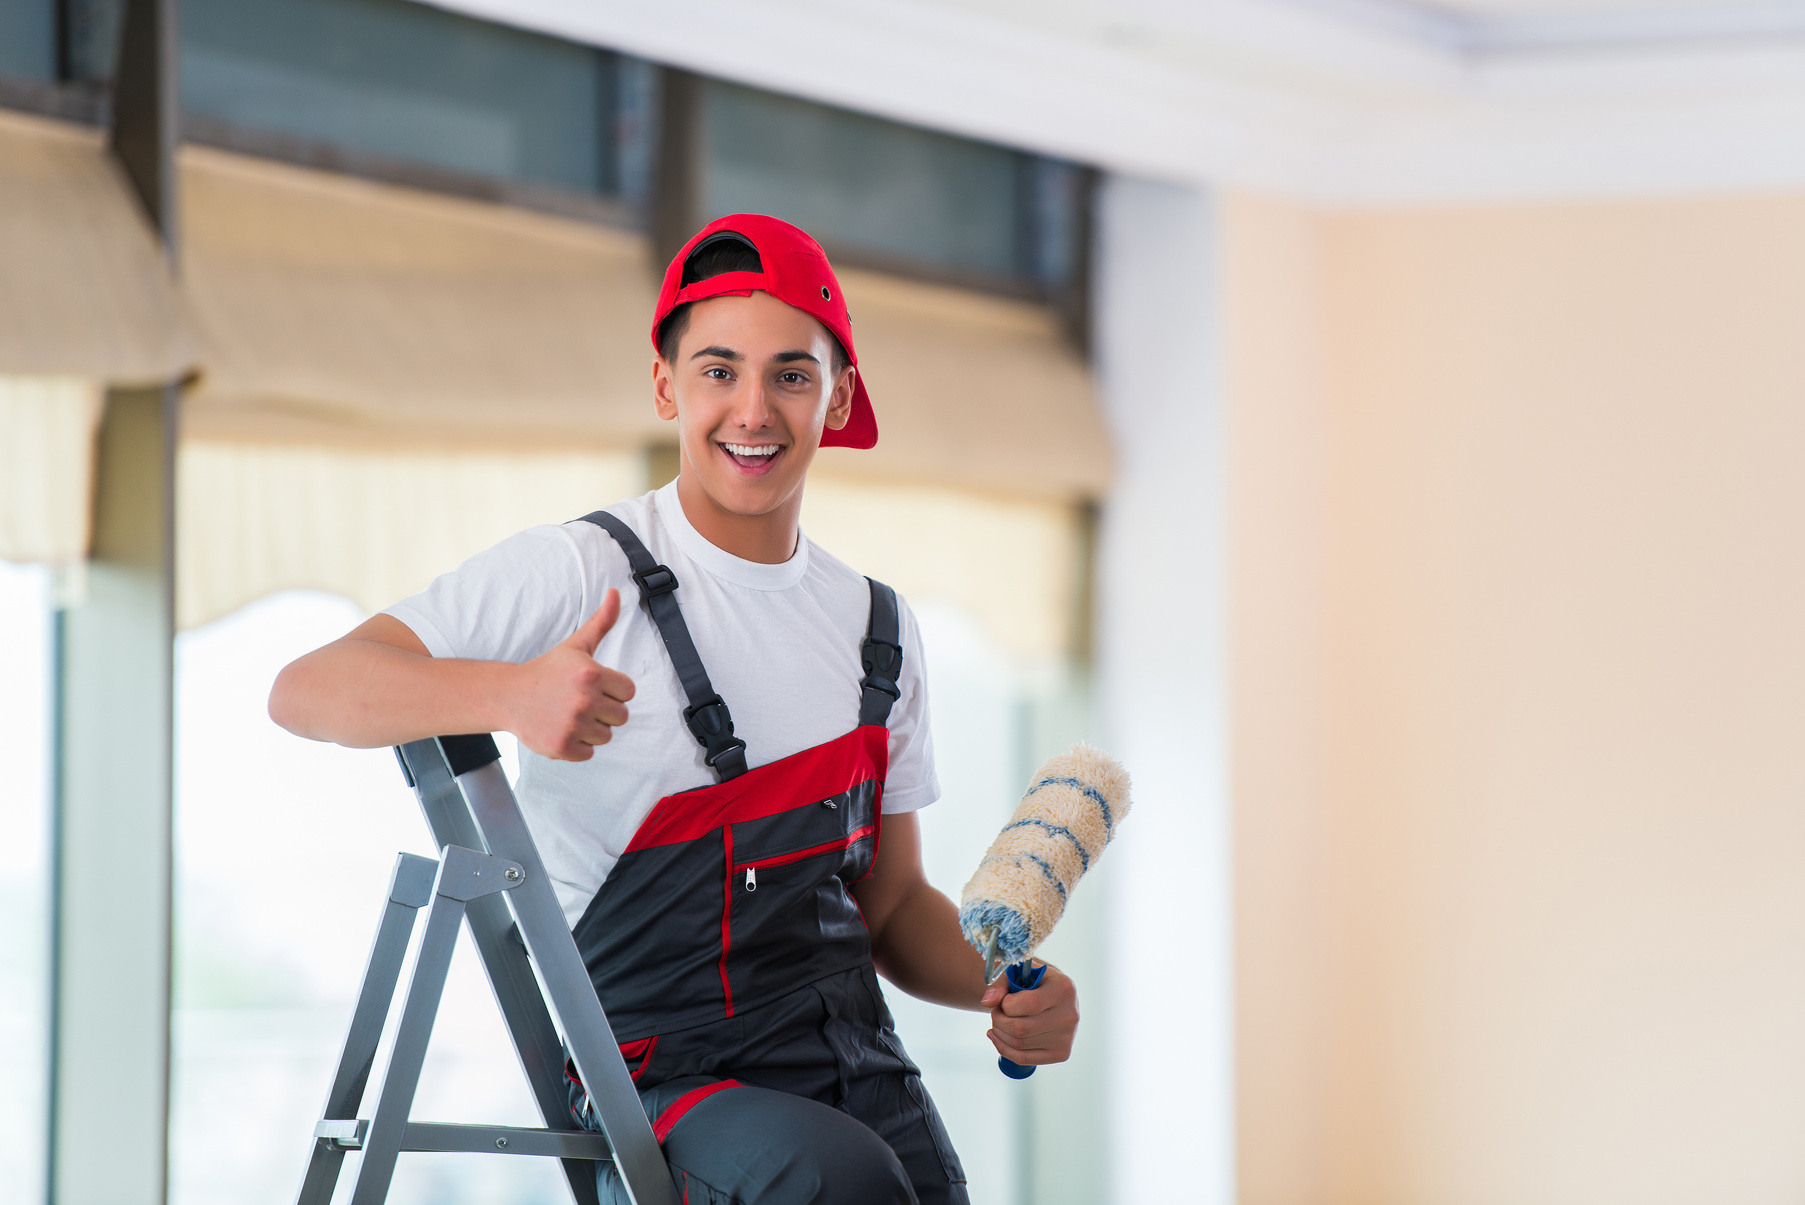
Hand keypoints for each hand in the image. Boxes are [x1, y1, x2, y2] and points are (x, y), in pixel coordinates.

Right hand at [506, 589, 635, 760]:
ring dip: (592, 728)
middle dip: (604, 710)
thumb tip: (615, 592)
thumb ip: (602, 622)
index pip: (629, 692)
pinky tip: (561, 728)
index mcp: (591, 674)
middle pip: (621, 716)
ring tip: (569, 713)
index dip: (613, 689)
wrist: (509, 696)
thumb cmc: (548, 670)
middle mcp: (584, 700)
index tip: (592, 685)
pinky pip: (589, 752)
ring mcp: (572, 725)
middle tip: (579, 700)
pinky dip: (578, 745)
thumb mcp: (576, 645)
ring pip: (606, 735)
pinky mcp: (562, 747)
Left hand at [981, 961, 1078, 1066]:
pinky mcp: (1061, 1053)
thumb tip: (987, 1001)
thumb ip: (1001, 983)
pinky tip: (998, 1037)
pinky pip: (1023, 1059)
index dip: (1006, 1004)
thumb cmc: (1036, 981)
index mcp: (1063, 988)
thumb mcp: (1020, 972)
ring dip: (1000, 1034)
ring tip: (998, 1022)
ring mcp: (1066, 1037)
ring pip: (1019, 1044)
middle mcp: (1069, 1014)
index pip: (1028, 1004)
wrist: (1055, 994)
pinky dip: (1004, 1049)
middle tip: (996, 1012)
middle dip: (999, 1020)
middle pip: (1020, 1028)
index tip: (1003, 1000)